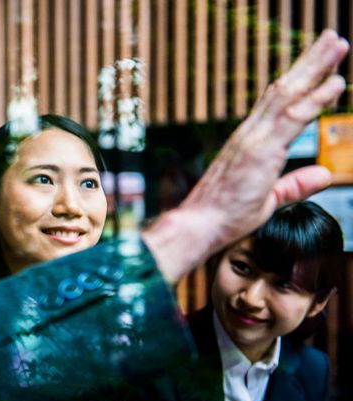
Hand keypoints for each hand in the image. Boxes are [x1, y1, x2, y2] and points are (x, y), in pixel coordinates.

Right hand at [143, 29, 348, 282]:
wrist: (198, 226)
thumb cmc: (225, 218)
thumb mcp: (268, 200)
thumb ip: (295, 185)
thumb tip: (323, 174)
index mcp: (250, 142)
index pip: (279, 103)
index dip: (302, 80)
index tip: (323, 62)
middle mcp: (251, 134)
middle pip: (285, 89)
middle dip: (311, 62)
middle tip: (334, 38)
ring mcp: (255, 139)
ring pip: (290, 94)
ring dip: (316, 68)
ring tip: (337, 44)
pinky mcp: (262, 151)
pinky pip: (293, 119)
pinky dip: (315, 99)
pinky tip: (336, 83)